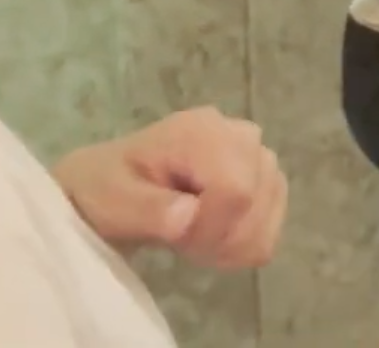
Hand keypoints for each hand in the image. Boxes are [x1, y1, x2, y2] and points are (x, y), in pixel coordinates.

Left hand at [53, 106, 286, 269]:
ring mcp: (259, 159)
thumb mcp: (111, 199)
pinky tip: (211, 237)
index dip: (212, 226)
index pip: (236, 188)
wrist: (110, 187)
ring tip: (191, 237)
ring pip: (267, 220)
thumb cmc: (106, 189)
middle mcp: (240, 136)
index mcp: (202, 132)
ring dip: (229, 243)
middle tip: (178, 239)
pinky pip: (272, 231)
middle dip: (218, 237)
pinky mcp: (267, 183)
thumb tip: (187, 216)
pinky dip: (241, 246)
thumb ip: (147, 208)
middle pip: (256, 202)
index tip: (176, 238)